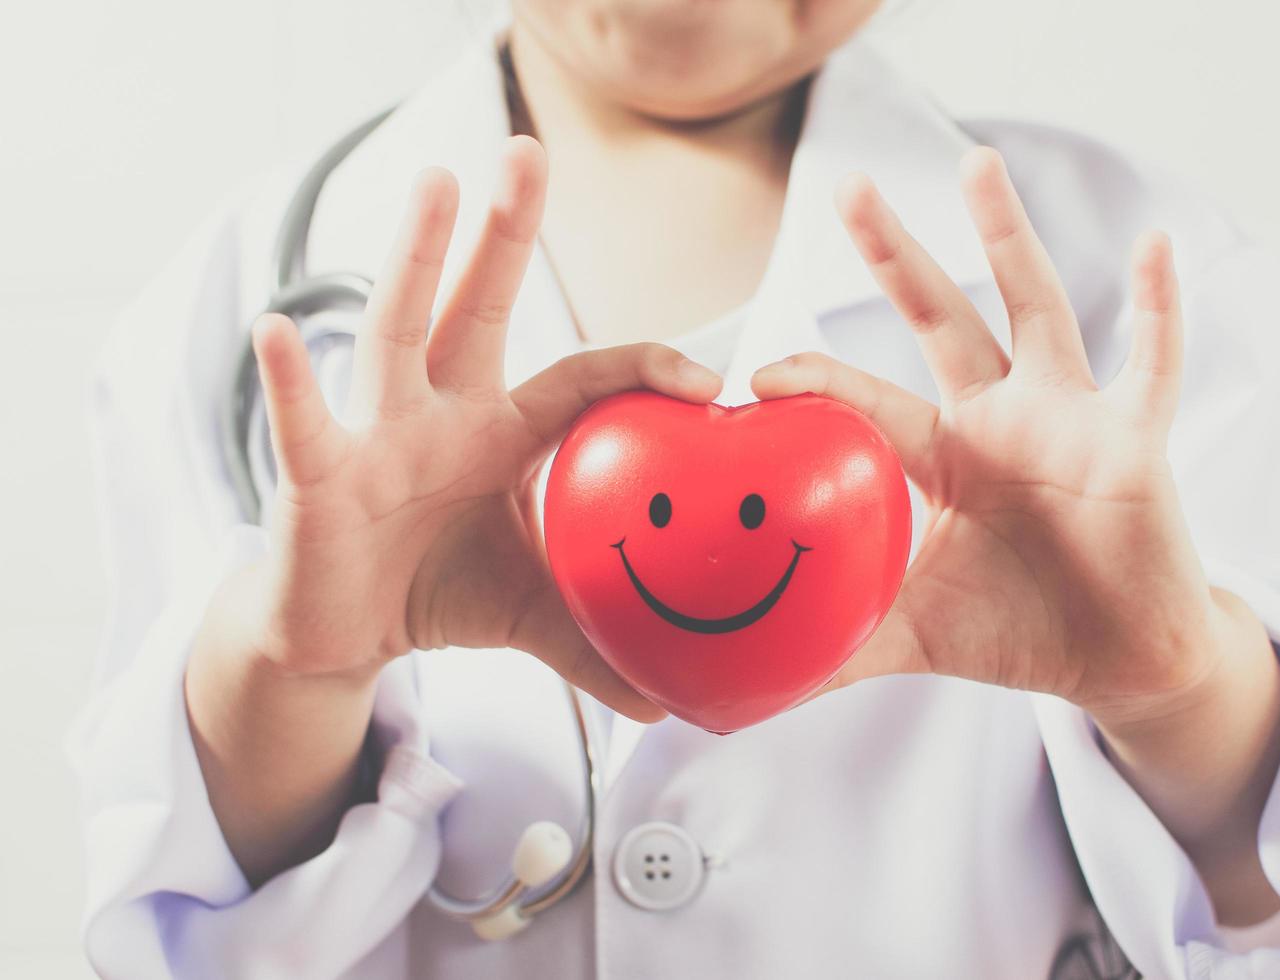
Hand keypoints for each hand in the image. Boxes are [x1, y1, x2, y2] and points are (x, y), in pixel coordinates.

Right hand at [246, 136, 719, 718]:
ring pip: (399, 331)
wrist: (344, 632)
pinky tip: (279, 326)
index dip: (644, 370)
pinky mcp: (319, 473)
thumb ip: (599, 647)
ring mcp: (379, 431)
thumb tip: (676, 702)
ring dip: (416, 258)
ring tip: (434, 180)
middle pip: (480, 308)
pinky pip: (308, 420)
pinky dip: (295, 378)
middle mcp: (445, 411)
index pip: (585, 381)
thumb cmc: (441, 592)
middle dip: (504, 233)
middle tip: (530, 150)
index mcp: (506, 434)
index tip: (709, 378)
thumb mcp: (534, 613)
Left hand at [752, 147, 1240, 726]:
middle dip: (894, 256)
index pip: (867, 400)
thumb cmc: (1011, 627)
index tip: (755, 377)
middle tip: (845, 185)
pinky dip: (1163, 308)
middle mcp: (996, 418)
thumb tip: (737, 694)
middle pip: (938, 319)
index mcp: (940, 455)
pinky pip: (1154, 364)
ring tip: (975, 164)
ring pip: (1034, 311)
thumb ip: (831, 649)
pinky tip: (1161, 244)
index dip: (816, 382)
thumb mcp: (909, 635)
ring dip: (1008, 239)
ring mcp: (1065, 419)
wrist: (1114, 658)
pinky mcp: (1133, 439)